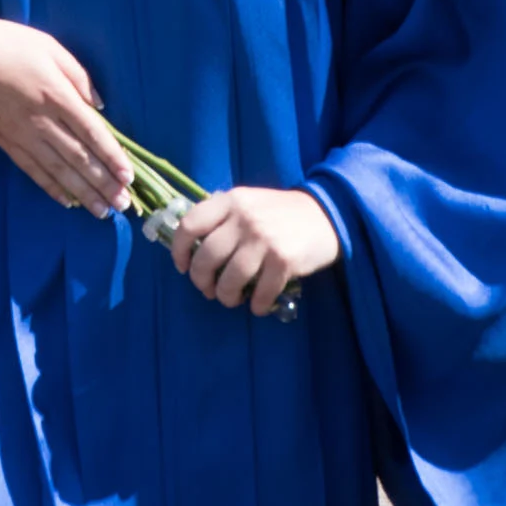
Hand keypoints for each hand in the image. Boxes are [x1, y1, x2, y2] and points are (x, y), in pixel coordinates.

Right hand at [0, 15, 133, 218]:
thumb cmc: (4, 43)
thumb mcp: (47, 45)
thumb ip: (77, 74)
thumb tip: (99, 104)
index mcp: (56, 93)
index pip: (92, 131)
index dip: (112, 156)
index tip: (128, 176)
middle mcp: (42, 119)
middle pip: (79, 157)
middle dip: (104, 183)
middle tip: (123, 205)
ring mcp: (22, 134)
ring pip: (58, 170)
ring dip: (83, 193)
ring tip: (103, 212)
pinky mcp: (4, 142)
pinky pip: (32, 170)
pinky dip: (51, 188)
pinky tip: (67, 202)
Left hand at [169, 186, 338, 317]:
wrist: (325, 215)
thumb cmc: (279, 213)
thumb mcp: (248, 202)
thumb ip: (223, 217)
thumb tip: (193, 246)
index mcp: (231, 200)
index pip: (190, 224)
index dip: (179, 250)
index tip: (183, 266)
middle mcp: (244, 218)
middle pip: (207, 257)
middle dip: (201, 280)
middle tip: (208, 289)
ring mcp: (264, 239)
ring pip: (230, 279)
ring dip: (226, 296)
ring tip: (231, 298)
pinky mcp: (283, 260)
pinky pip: (260, 293)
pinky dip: (256, 305)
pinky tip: (257, 304)